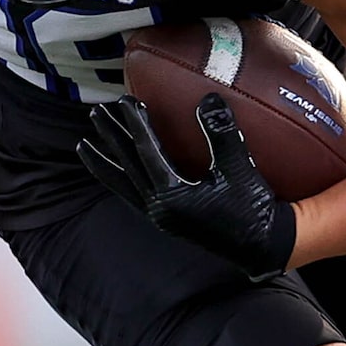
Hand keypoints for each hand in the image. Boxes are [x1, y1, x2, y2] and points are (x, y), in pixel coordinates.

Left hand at [77, 93, 296, 279]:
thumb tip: (208, 98)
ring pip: (123, 185)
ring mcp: (160, 217)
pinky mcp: (166, 221)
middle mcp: (158, 209)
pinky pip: (133, 196)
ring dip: (104, 163)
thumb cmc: (254, 209)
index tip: (127, 100)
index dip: (135, 124)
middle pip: (126, 168)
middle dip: (110, 139)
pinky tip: (118, 169)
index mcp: (171, 197)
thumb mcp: (240, 169)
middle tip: (96, 113)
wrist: (261, 247)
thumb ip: (223, 134)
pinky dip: (120, 179)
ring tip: (84, 146)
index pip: (145, 153)